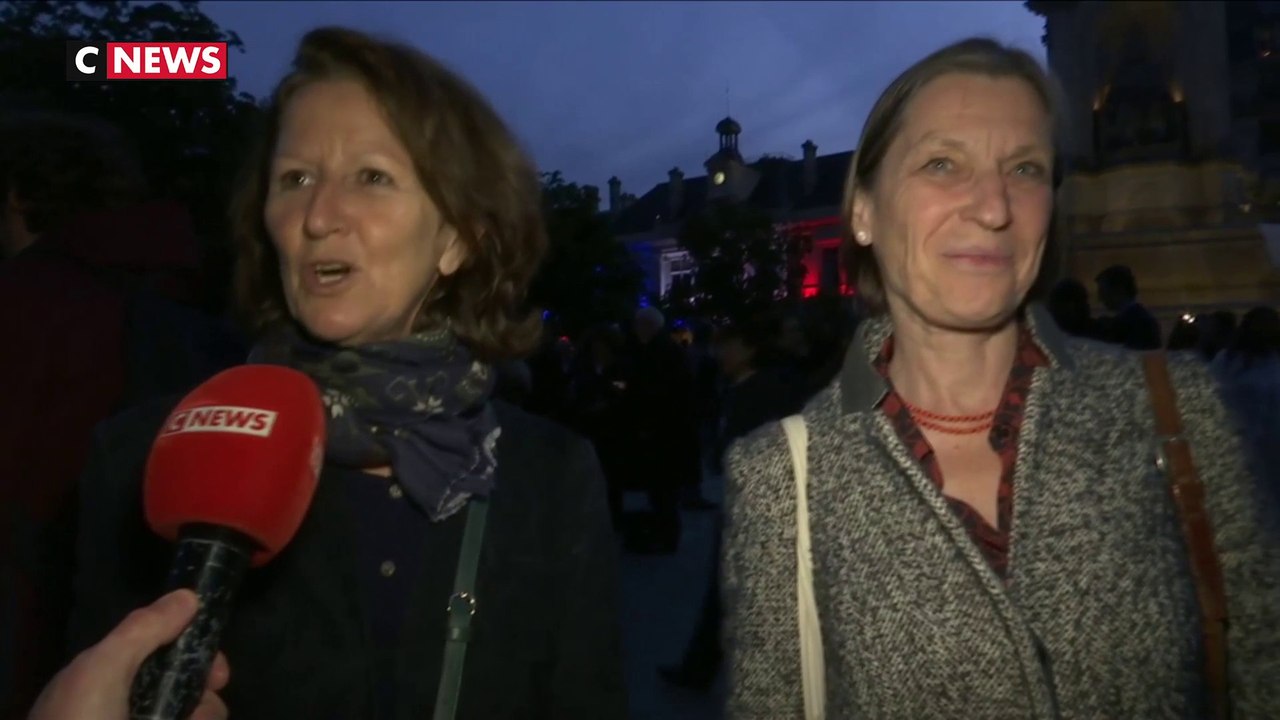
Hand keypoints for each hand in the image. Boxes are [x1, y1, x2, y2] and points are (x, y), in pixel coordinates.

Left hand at [29, 589, 230, 719]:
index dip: (196, 654)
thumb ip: (143, 630)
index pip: (164, 652)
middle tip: (206, 700)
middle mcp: (131, 707)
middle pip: (190, 687)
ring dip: (205, 715)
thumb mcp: (101, 670)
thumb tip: (190, 596)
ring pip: (199, 715)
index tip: (217, 669)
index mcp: (108, 680)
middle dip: (206, 692)